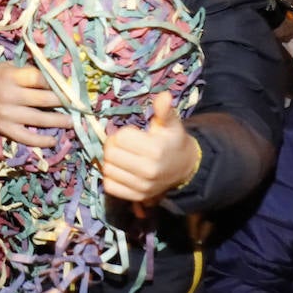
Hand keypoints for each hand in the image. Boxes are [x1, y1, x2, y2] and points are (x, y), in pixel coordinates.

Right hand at [0, 64, 73, 146]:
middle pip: (43, 99)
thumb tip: (55, 76)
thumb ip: (27, 72)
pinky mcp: (5, 129)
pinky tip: (53, 140)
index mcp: (11, 76)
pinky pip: (26, 137)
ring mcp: (8, 114)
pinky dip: (40, 141)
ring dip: (58, 121)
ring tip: (72, 122)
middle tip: (78, 104)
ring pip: (38, 119)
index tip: (69, 85)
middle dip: (63, 102)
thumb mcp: (6, 68)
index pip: (38, 78)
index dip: (55, 82)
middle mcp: (10, 95)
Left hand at [101, 92, 199, 207]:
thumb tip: (164, 96)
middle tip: (122, 144)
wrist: (184, 167)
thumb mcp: (171, 124)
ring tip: (122, 156)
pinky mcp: (137, 197)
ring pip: (108, 169)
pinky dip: (111, 176)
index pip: (121, 138)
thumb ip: (165, 110)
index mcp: (156, 150)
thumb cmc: (172, 141)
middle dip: (113, 145)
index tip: (131, 134)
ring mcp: (142, 186)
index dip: (122, 133)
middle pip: (111, 154)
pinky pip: (110, 186)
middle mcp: (148, 170)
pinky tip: (121, 169)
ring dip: (111, 161)